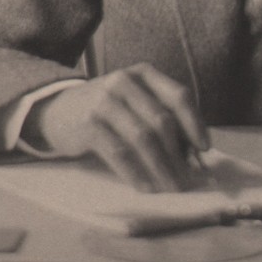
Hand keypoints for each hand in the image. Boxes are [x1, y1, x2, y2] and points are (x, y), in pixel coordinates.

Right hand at [22, 63, 208, 191]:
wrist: (57, 110)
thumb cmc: (108, 109)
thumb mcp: (134, 101)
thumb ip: (161, 117)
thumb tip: (193, 153)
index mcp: (144, 74)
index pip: (179, 95)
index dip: (195, 123)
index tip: (204, 149)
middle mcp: (125, 82)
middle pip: (162, 120)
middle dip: (178, 154)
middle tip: (188, 179)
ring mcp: (105, 101)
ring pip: (143, 138)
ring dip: (161, 167)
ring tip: (170, 187)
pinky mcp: (88, 124)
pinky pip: (119, 152)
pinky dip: (136, 172)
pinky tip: (146, 187)